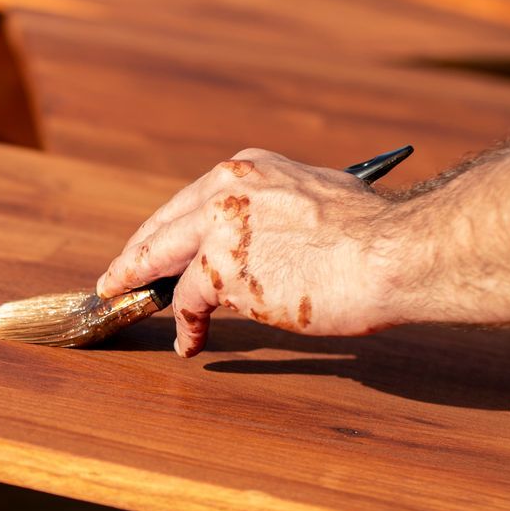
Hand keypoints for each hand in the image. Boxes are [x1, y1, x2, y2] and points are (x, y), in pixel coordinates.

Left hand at [97, 149, 398, 356]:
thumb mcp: (319, 197)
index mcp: (251, 168)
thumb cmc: (374, 234)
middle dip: (136, 255)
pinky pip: (188, 302)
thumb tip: (269, 237)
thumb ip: (281, 210)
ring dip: (142, 287)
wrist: (392, 252)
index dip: (168, 228)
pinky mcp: (222, 272)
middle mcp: (228, 190)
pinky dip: (185, 326)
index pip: (192, 199)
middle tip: (116, 276)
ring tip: (129, 304)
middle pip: (163, 226)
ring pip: (162, 261)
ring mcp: (220, 229)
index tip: (154, 244)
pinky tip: (188, 342)